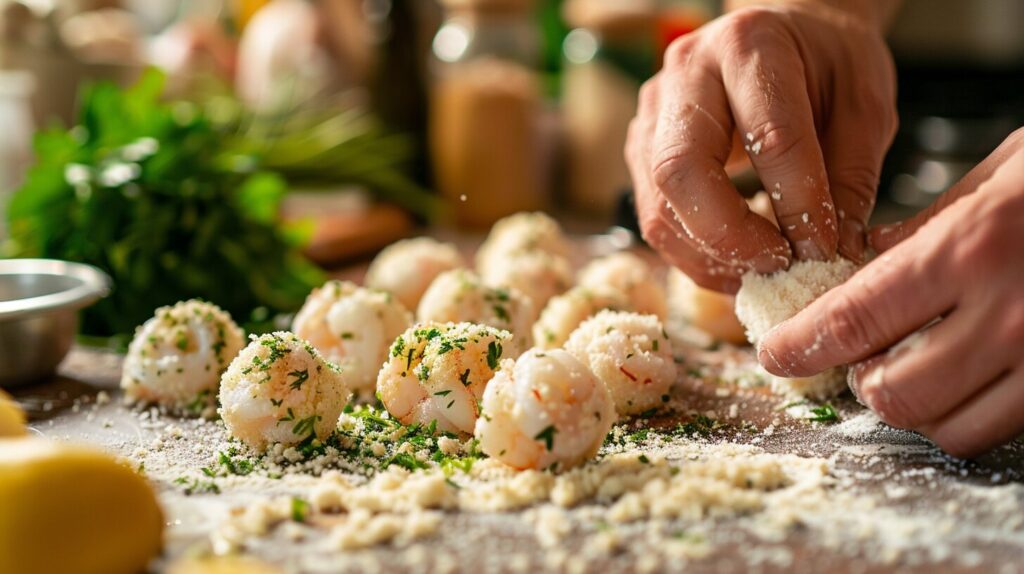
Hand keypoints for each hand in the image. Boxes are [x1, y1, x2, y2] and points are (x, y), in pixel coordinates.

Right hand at [626, 2, 896, 292]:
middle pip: (680, 171)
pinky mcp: (641, 151)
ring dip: (711, 256)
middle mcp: (685, 74)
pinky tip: (738, 263)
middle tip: (779, 266)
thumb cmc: (827, 65)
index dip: (799, 203)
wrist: (788, 39)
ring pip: (659, 207)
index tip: (825, 248)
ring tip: (764, 272)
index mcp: (750, 45)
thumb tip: (834, 252)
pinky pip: (657, 219)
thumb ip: (850, 176)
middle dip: (730, 236)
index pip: (769, 138)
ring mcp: (651, 114)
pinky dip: (698, 254)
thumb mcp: (864, 105)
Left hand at [760, 129, 1023, 457]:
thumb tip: (860, 263)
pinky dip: (961, 415)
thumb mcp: (995, 177)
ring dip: (909, 405)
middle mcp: (1009, 312)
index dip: (799, 345)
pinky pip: (998, 428)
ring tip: (907, 367)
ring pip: (944, 425)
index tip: (775, 354)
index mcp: (971, 247)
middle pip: (892, 391)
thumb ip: (923, 229)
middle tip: (854, 357)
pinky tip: (960, 379)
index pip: (852, 319)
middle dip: (858, 381)